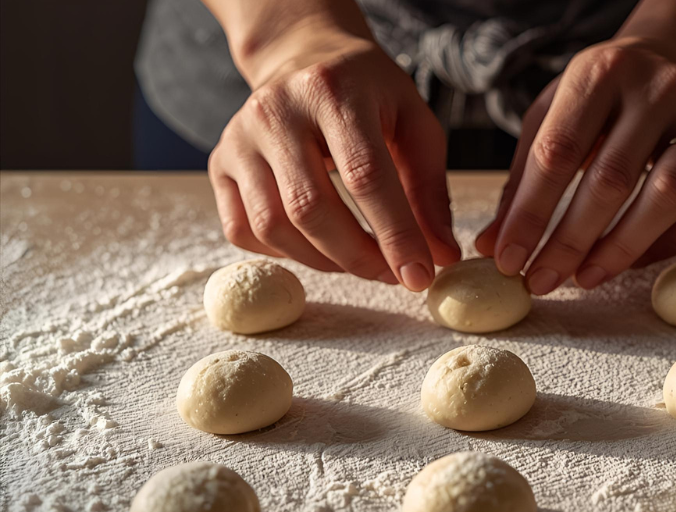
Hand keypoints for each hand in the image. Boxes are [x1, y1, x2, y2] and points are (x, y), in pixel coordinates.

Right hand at [208, 24, 458, 289]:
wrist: (304, 57)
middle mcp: (276, 110)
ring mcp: (239, 137)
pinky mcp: (219, 162)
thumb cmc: (368, 96)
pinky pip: (242, 230)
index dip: (395, 234)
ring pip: (273, 226)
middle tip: (391, 274)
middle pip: (311, 208)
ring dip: (323, 261)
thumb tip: (440, 256)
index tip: (419, 275)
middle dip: (359, 257)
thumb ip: (429, 190)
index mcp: (333, 90)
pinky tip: (315, 244)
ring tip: (360, 260)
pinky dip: (283, 253)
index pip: (365, 175)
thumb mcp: (414, 124)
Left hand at [475, 36, 675, 293]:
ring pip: (668, 196)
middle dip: (570, 242)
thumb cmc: (607, 95)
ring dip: (622, 249)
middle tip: (542, 282)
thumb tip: (493, 246)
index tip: (508, 260)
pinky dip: (669, 244)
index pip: (558, 153)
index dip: (530, 214)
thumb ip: (523, 178)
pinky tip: (633, 262)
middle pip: (611, 180)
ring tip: (586, 279)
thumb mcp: (555, 115)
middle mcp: (659, 88)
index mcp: (601, 73)